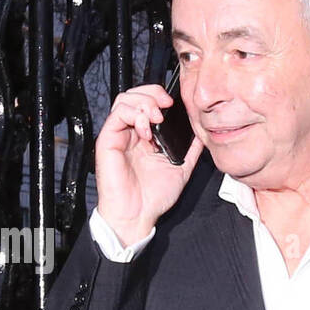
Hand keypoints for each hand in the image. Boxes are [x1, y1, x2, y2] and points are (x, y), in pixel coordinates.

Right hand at [95, 84, 205, 247]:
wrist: (138, 215)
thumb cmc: (153, 196)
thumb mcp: (181, 167)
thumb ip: (190, 149)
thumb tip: (202, 132)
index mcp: (146, 136)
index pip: (147, 103)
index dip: (159, 97)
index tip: (174, 104)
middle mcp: (130, 133)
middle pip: (134, 95)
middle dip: (152, 94)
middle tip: (166, 105)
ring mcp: (118, 135)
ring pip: (124, 100)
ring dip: (143, 102)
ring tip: (156, 116)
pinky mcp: (108, 140)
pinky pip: (116, 115)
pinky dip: (132, 114)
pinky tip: (145, 127)